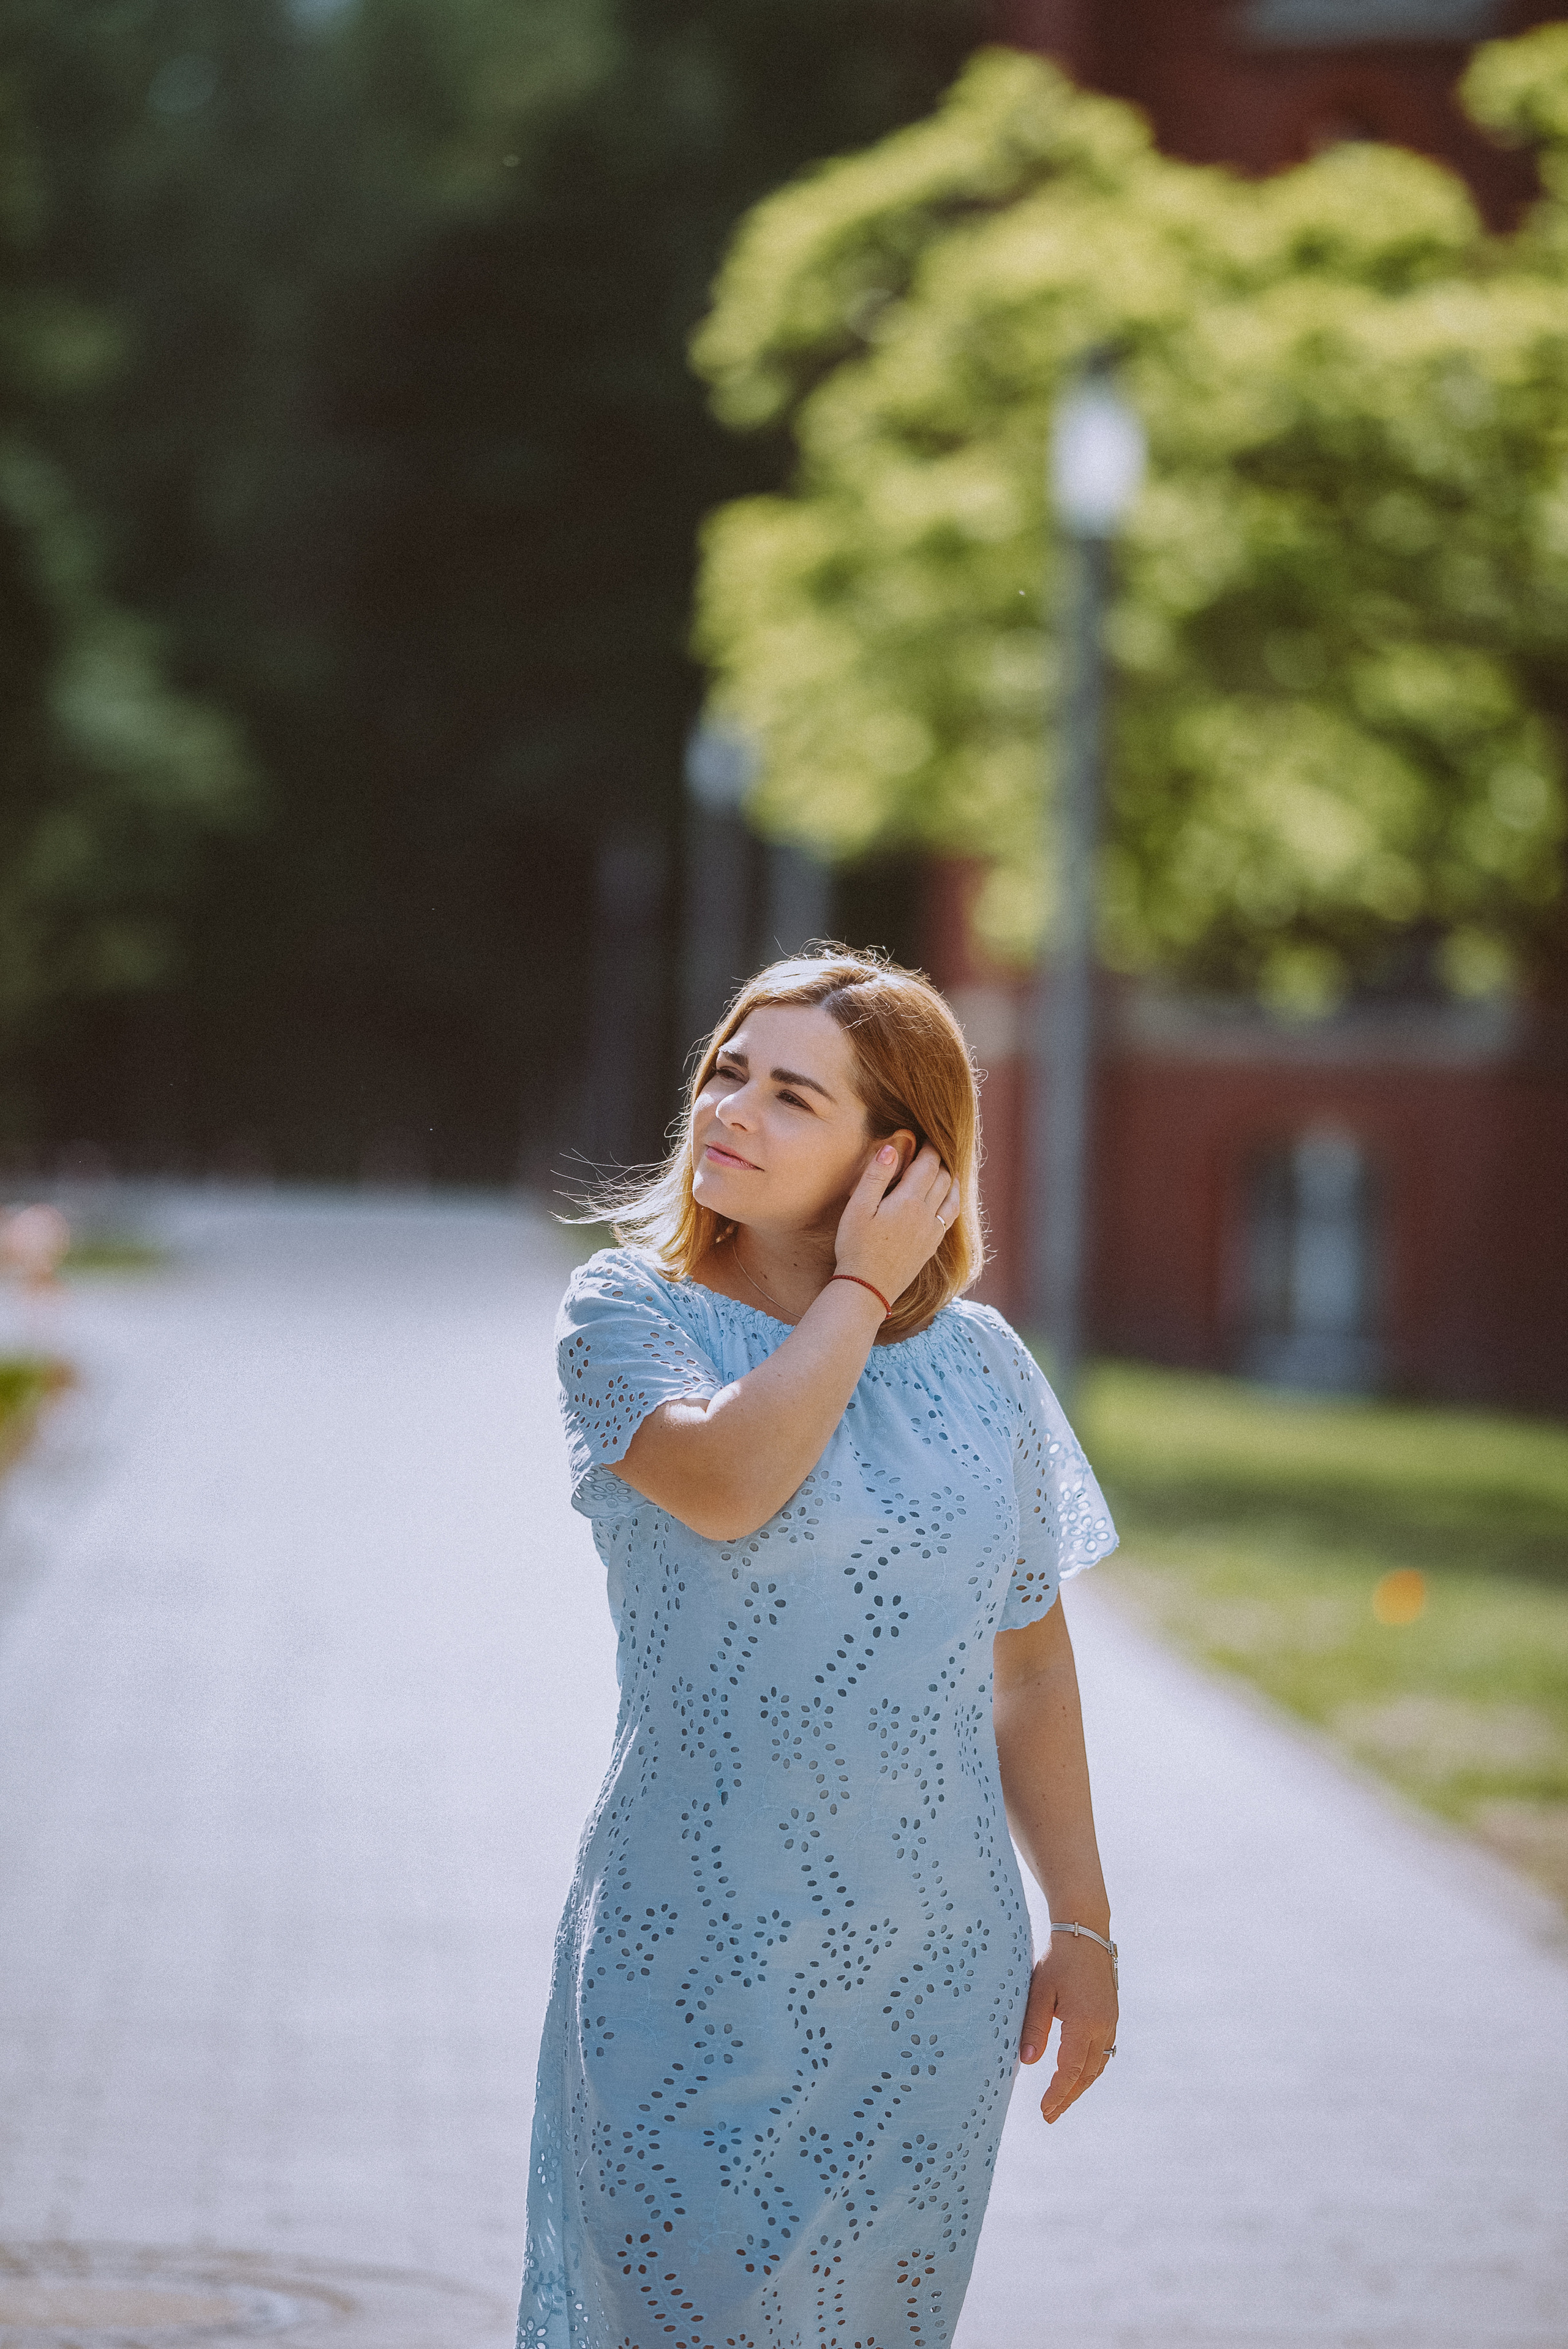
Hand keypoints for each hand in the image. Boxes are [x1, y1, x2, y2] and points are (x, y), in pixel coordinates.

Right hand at [834, 1140, 959, 1307]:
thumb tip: (892, 1147)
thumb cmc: (855, 1247)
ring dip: (951, 1179)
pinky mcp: (931, 1246)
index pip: (928, 1164)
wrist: (867, 1288)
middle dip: (940, 1160)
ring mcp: (932, 1231)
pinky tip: (948, 1199)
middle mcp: (926, 1214)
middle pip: (944, 1178)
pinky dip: (953, 1200)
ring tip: (945, 1169)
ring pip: (953, 1197)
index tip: (925, 1136)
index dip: (929, 1147)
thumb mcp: (858, 1208)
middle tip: (933, 1149)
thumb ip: (876, 1176)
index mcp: (908, 1200)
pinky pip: (951, 1216)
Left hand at [1018, 1936, 1117, 2123]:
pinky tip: (1078, 2075)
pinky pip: (1103, 2053)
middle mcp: (1103, 2027)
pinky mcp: (1111, 2017)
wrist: (1085, 1932)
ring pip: (1097, 2066)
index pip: (1071, 2071)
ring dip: (1081, 2086)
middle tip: (1050, 2116)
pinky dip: (1090, 2070)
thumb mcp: (1039, 1991)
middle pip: (1087, 2075)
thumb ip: (1033, 2028)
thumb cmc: (1058, 1959)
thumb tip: (1026, 2062)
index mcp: (1084, 2022)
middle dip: (1068, 2097)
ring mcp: (1110, 2022)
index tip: (1045, 2111)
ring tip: (1061, 2102)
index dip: (1058, 2094)